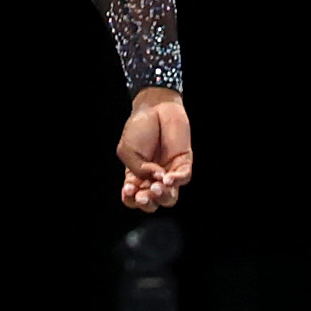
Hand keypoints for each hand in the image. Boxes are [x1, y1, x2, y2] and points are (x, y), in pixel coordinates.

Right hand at [117, 87, 195, 206]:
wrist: (154, 107)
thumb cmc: (138, 128)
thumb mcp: (127, 150)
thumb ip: (137, 169)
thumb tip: (155, 179)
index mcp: (136, 177)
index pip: (133, 198)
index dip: (131, 199)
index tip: (128, 190)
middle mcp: (153, 178)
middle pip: (153, 203)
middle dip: (147, 202)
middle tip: (143, 194)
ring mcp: (169, 172)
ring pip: (170, 198)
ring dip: (162, 196)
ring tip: (156, 186)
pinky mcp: (183, 163)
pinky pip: (183, 178)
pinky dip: (176, 181)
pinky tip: (167, 178)